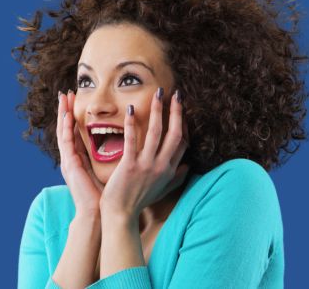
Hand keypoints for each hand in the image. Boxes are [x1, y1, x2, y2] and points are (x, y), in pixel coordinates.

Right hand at [57, 90, 103, 214]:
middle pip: (67, 129)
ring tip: (63, 97)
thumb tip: (129, 149)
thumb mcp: (109, 172)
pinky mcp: (69, 165)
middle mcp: (72, 158)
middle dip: (66, 110)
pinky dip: (65, 128)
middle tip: (67, 92)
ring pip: (63, 132)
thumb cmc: (106, 197)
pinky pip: (66, 142)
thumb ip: (114, 159)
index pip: (76, 133)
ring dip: (63, 113)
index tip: (78, 101)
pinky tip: (67, 116)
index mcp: (80, 160)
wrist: (97, 214)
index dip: (76, 117)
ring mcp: (68, 161)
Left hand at [100, 88, 188, 218]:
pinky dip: (132, 123)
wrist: (121, 214)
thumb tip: (188, 167)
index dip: (183, 124)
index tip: (180, 108)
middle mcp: (161, 166)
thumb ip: (176, 178)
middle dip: (176, 112)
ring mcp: (146, 165)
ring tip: (157, 93)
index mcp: (169, 170)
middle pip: (174, 134)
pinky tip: (130, 109)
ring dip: (158, 110)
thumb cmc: (139, 201)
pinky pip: (132, 140)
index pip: (182, 142)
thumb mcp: (162, 190)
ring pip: (156, 132)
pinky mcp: (129, 165)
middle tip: (176, 94)